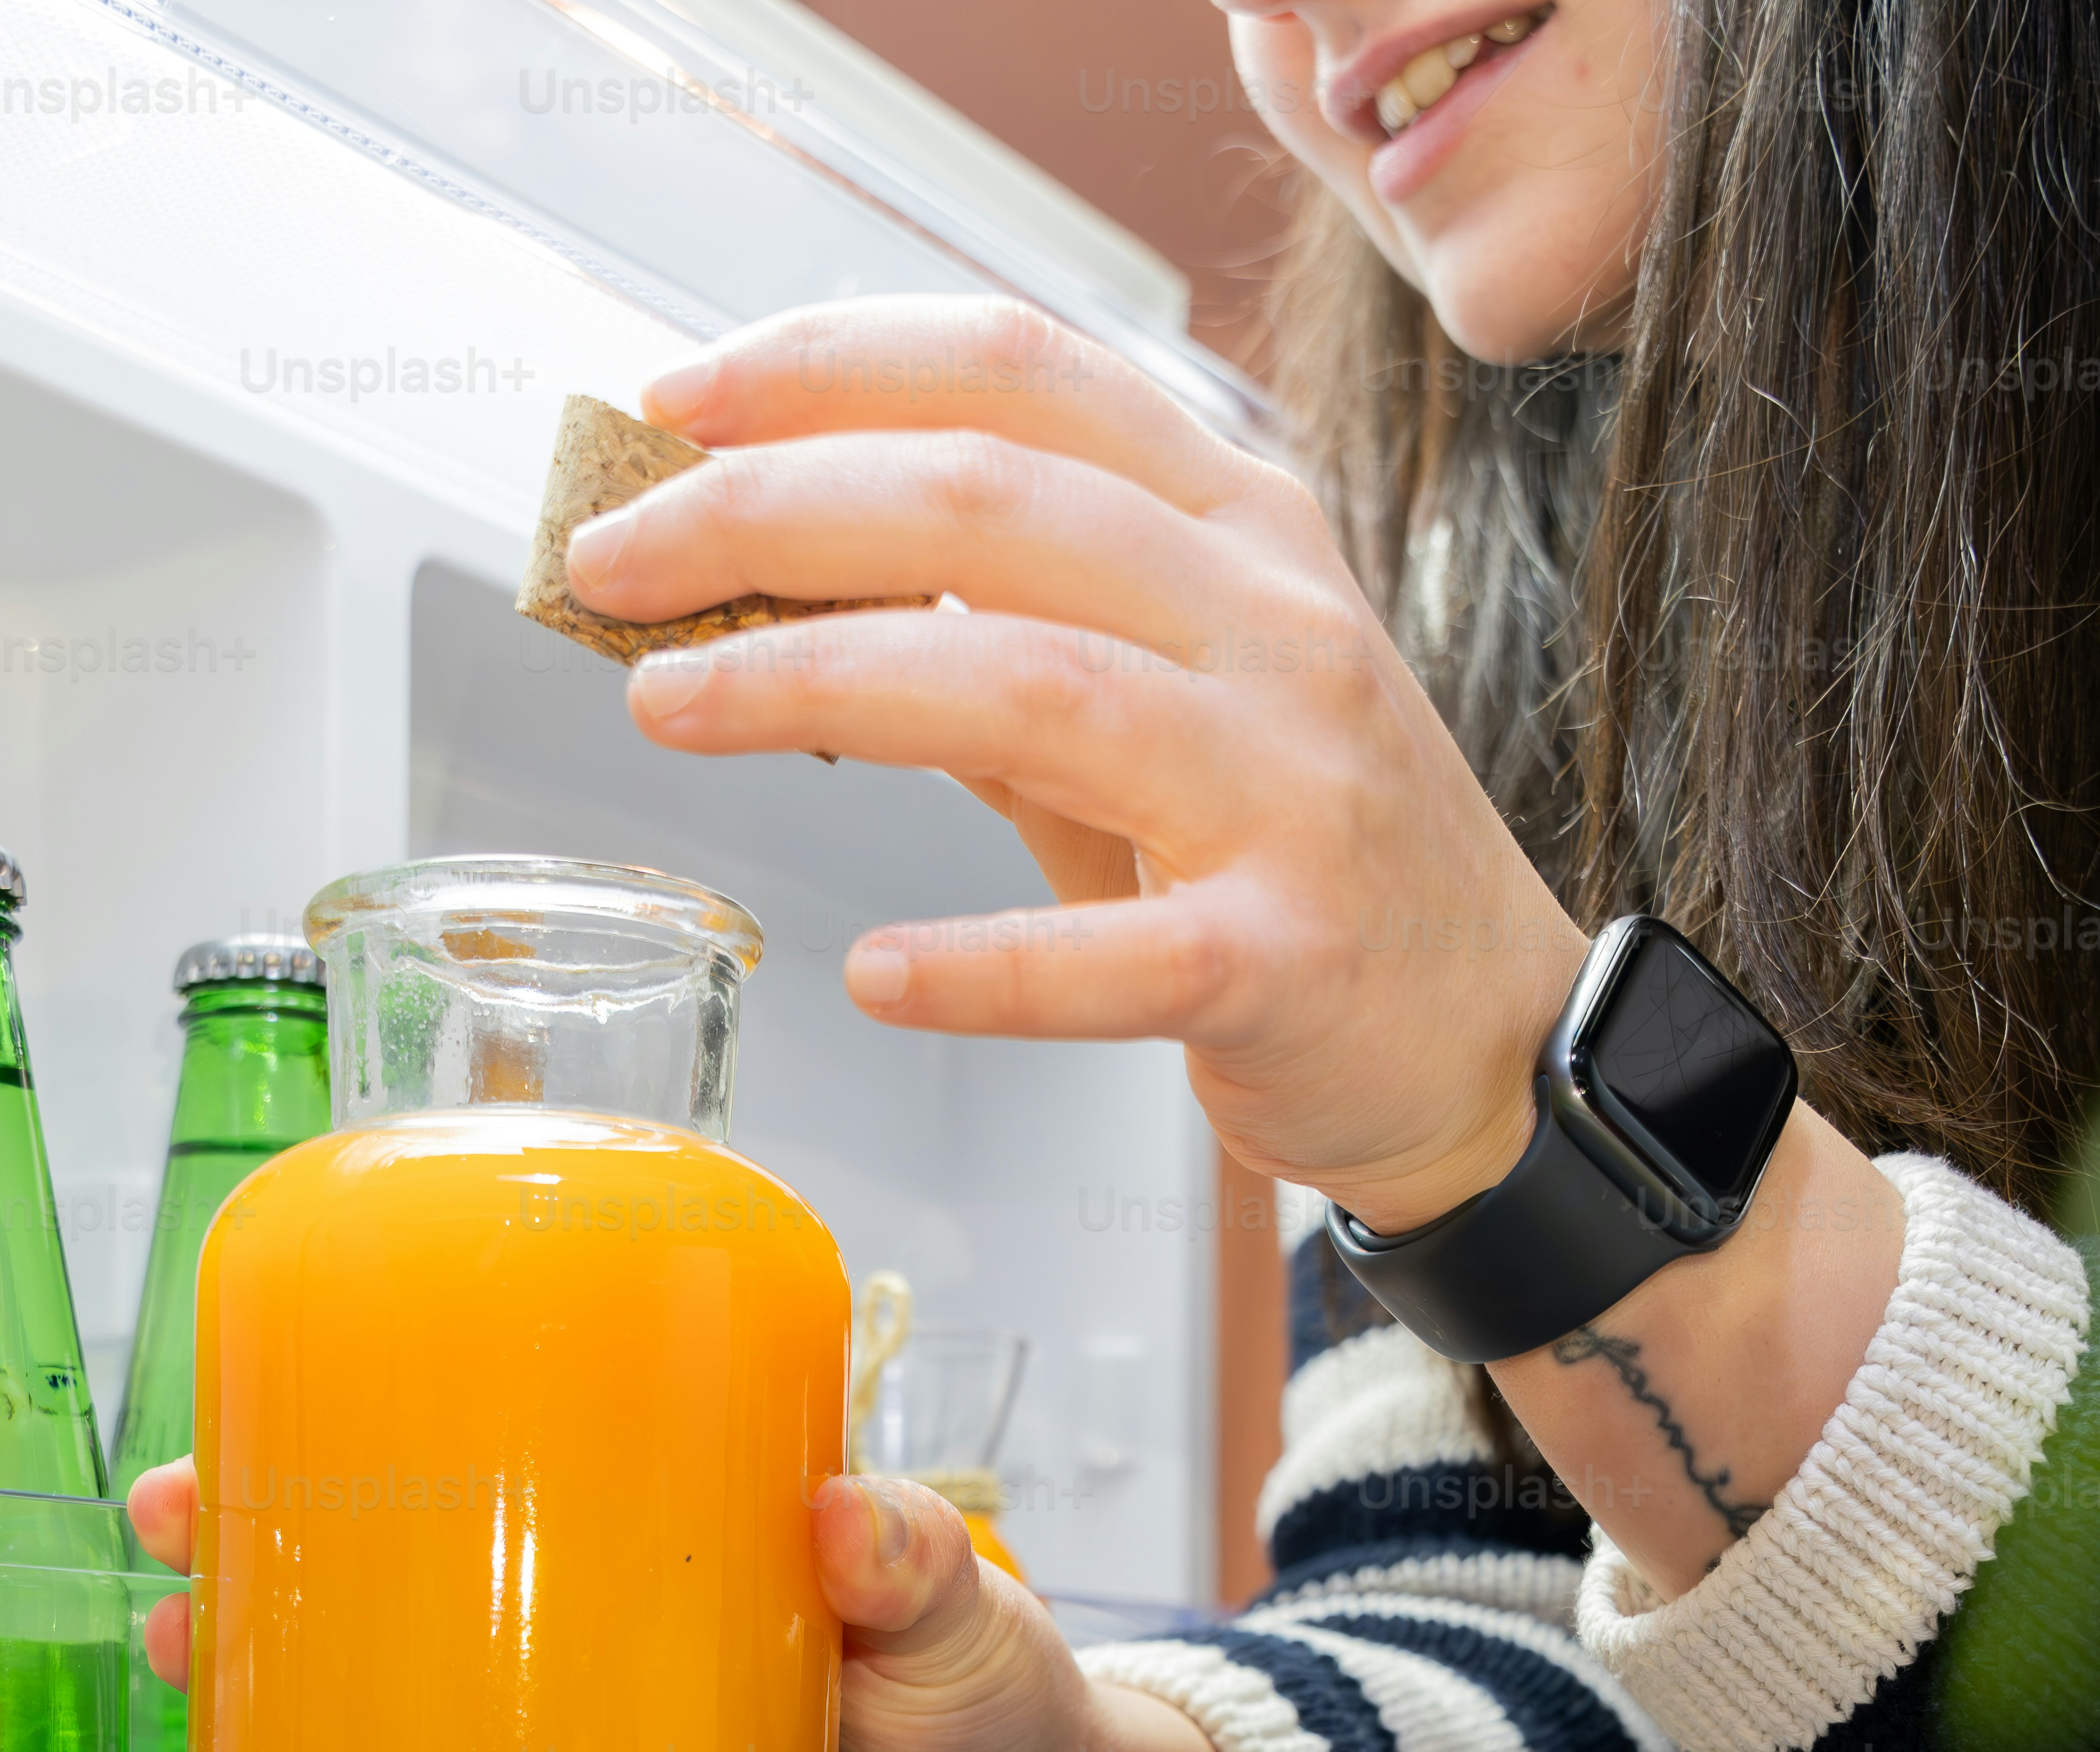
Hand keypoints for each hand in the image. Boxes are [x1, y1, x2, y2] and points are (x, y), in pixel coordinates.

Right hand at [125, 1461, 1268, 1751]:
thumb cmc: (1004, 1719)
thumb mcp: (967, 1628)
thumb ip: (918, 1573)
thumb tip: (850, 1519)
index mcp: (663, 1528)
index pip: (485, 1440)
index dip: (349, 1418)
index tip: (243, 1413)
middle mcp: (594, 1623)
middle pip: (388, 1565)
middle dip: (255, 1556)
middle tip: (171, 1559)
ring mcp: (577, 1748)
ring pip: (385, 1708)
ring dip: (261, 1704)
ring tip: (182, 1709)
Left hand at [565, 299, 1586, 1232]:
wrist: (1488, 1036)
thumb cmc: (1296, 851)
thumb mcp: (1159, 687)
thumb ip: (988, 619)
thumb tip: (764, 567)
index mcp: (1235, 524)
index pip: (1018, 372)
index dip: (830, 366)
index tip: (677, 404)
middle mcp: (1273, 623)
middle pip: (993, 503)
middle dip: (767, 512)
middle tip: (611, 564)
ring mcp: (1292, 787)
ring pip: (1031, 683)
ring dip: (817, 680)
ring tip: (666, 704)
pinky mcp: (1287, 959)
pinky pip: (1119, 953)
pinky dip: (983, 966)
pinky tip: (874, 972)